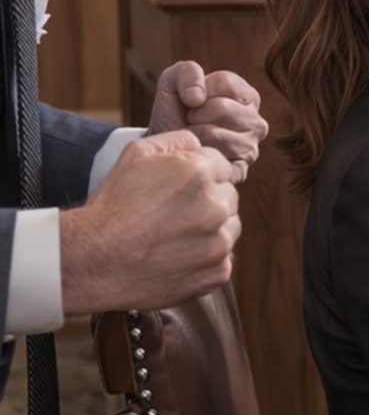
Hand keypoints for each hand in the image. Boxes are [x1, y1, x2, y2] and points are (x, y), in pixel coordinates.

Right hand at [59, 130, 239, 315]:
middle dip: (208, 201)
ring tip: (174, 235)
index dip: (198, 176)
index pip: (220, 167)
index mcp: (201, 173)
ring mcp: (219, 243)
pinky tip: (177, 256)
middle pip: (228, 196)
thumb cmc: (113, 205)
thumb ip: (177, 141)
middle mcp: (216, 206)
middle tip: (173, 214)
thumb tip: (200, 146)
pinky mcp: (216, 273)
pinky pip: (223, 259)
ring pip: (230, 228)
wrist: (93, 259)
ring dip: (211, 229)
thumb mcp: (136, 153)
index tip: (178, 190)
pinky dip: (206, 259)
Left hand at [149, 60, 267, 182]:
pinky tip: (197, 153)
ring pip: (215, 134)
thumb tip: (197, 97)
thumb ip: (186, 72)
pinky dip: (197, 155)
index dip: (199, 90)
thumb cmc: (174, 114)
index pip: (226, 82)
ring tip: (192, 138)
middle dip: (195, 114)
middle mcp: (256, 123)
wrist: (167, 149)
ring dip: (193, 135)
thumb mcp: (173, 83)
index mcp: (247, 96)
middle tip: (189, 122)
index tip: (191, 101)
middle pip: (222, 108)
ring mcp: (250, 148)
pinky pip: (214, 159)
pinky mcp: (240, 170)